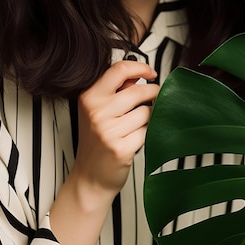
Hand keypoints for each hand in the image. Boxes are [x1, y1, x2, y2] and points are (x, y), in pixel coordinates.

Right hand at [50, 60, 158, 244]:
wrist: (89, 177)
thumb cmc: (96, 142)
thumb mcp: (97, 110)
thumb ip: (116, 91)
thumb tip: (139, 76)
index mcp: (89, 97)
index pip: (119, 70)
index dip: (140, 67)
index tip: (150, 72)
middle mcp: (97, 112)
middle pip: (138, 91)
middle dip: (153, 92)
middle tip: (155, 96)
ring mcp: (108, 131)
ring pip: (147, 112)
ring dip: (150, 116)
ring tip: (140, 123)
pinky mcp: (121, 148)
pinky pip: (147, 131)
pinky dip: (148, 133)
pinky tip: (138, 137)